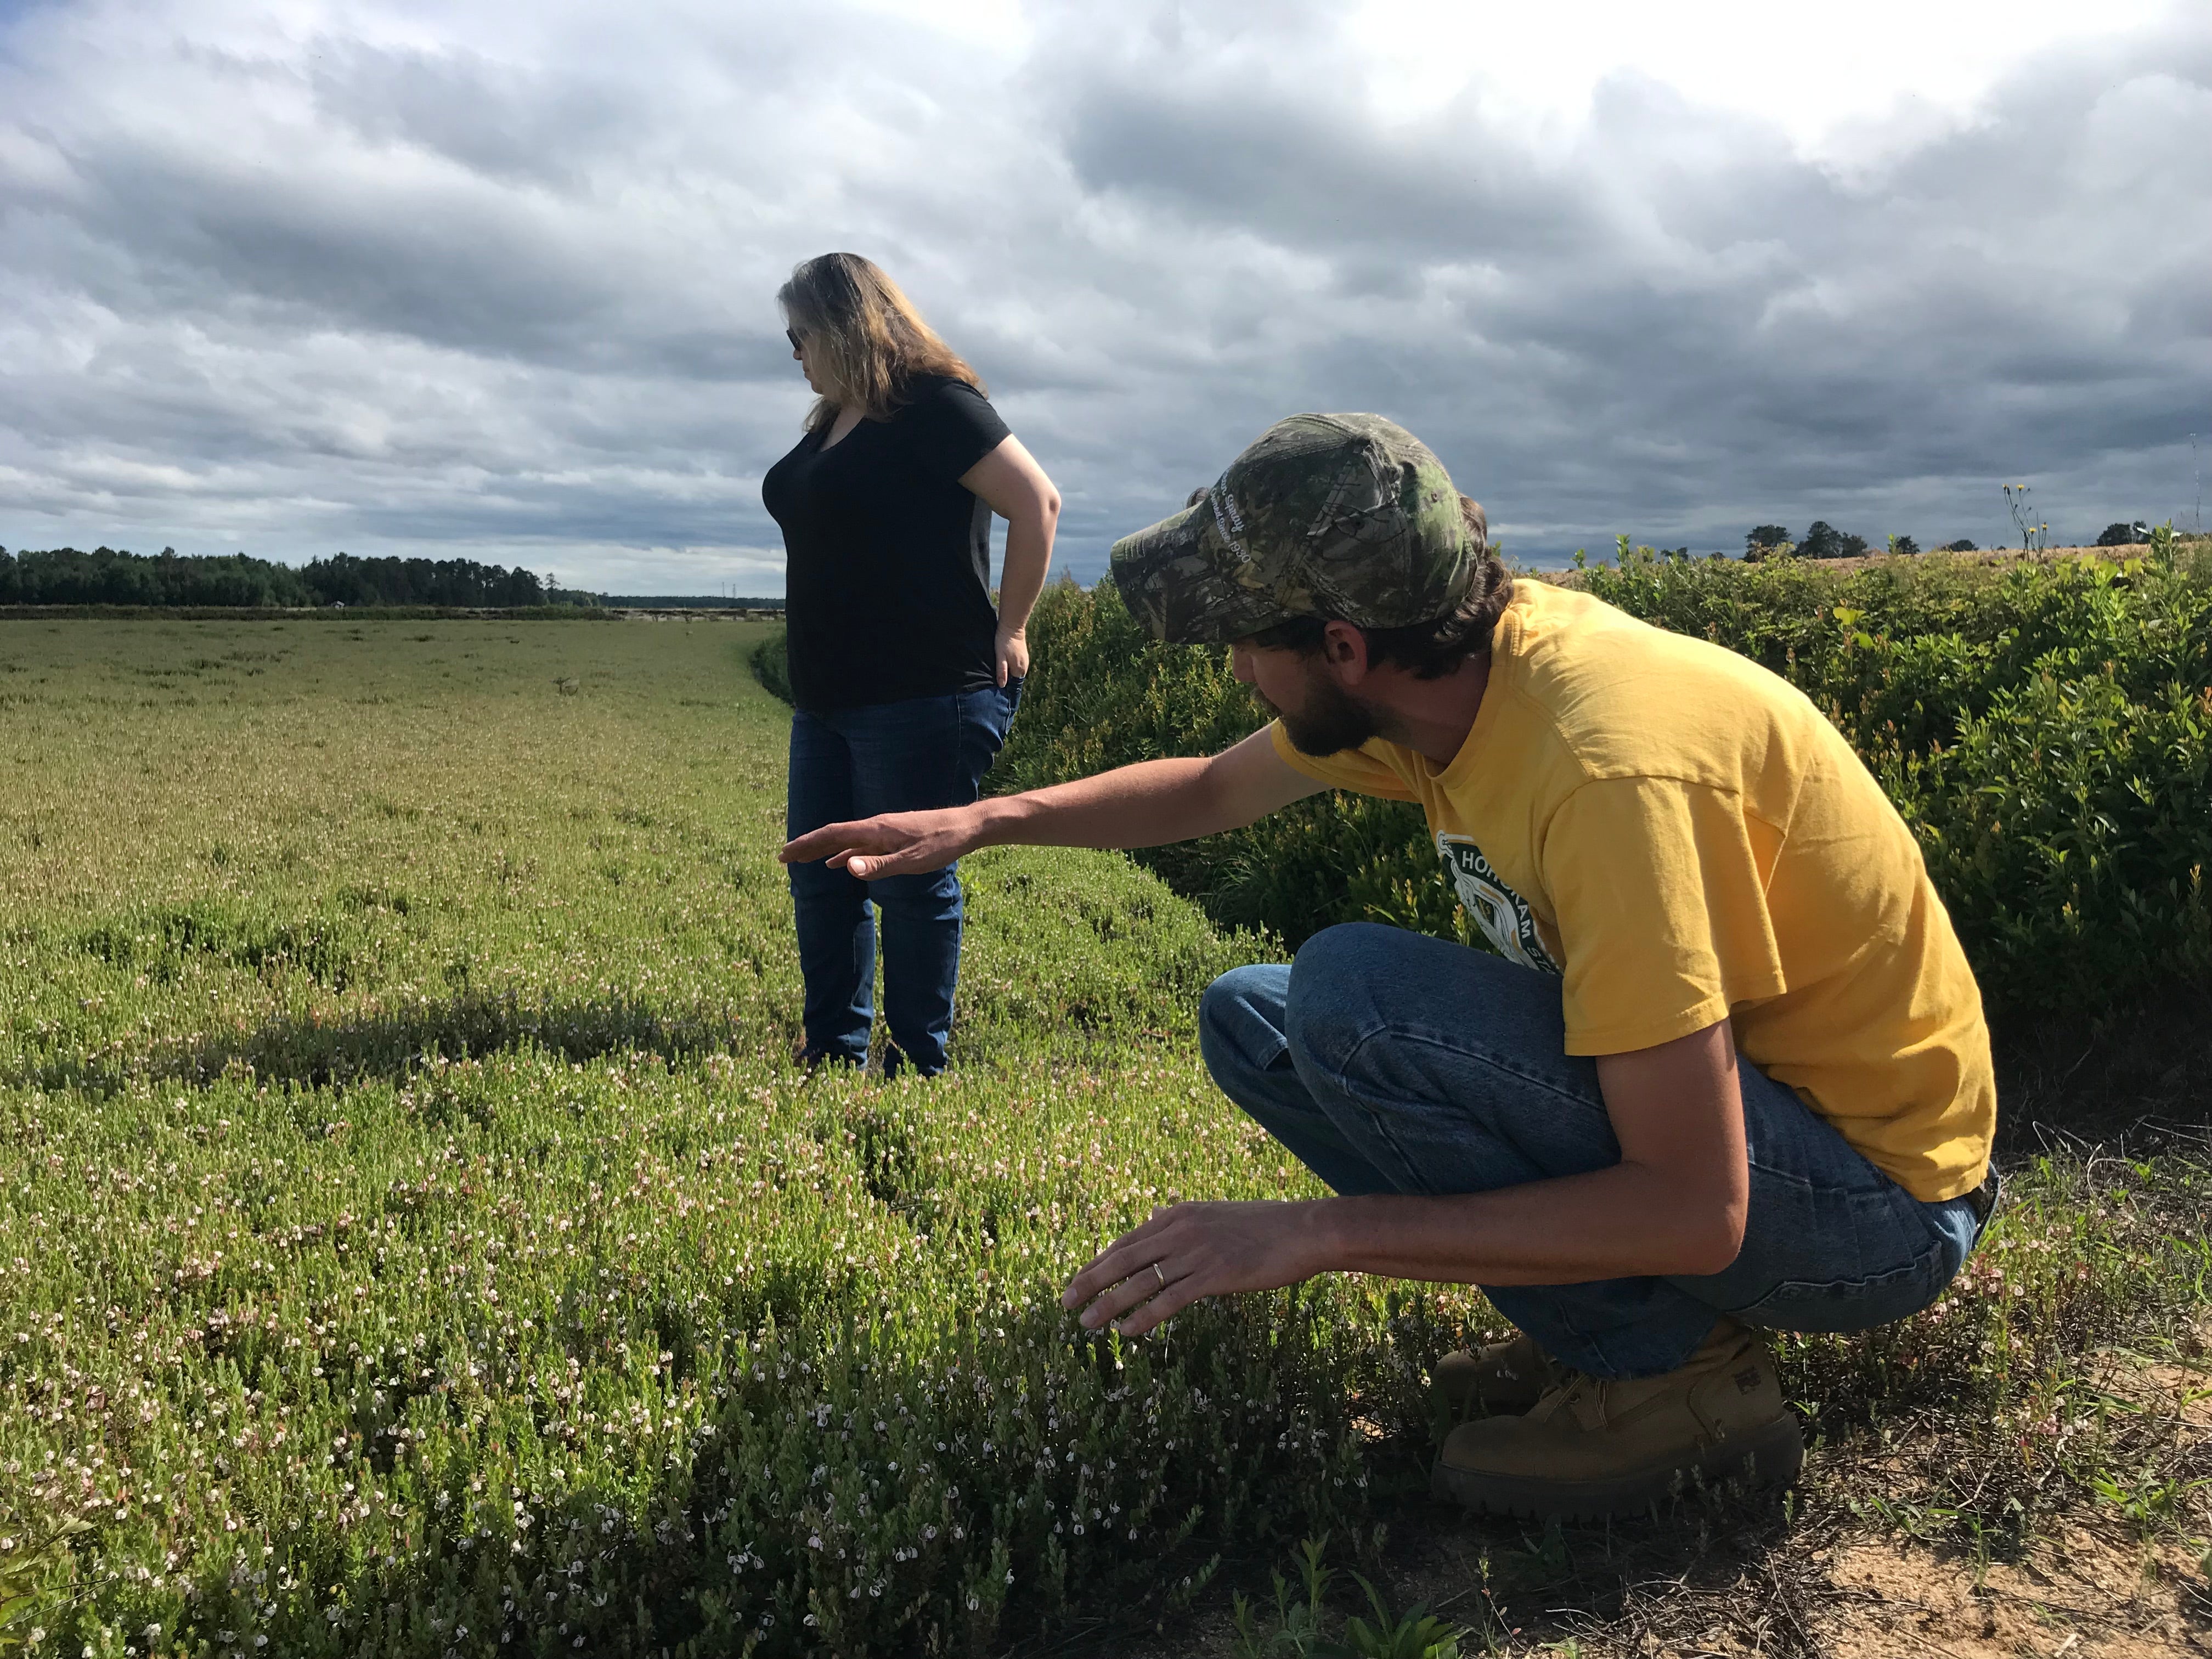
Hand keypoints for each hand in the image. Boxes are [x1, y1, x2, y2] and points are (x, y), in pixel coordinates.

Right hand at [778, 806, 982, 879]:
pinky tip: (837, 863)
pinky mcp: (892, 838)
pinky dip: (844, 854)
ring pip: (845, 841)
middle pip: (833, 835)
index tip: (785, 854)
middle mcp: (874, 827)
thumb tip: (844, 866)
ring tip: (803, 860)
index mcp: (875, 830)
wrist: (964, 828)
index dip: (807, 844)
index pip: (832, 834)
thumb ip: (878, 865)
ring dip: (823, 850)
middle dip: (808, 846)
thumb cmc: (940, 844)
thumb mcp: (910, 861)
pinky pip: (860, 846)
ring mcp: (882, 832)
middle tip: (783, 857)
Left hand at [994, 626, 1028, 686]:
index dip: (1006, 687)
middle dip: (1007, 682)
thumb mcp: (1000, 657)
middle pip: (1015, 679)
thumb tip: (1002, 685)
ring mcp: (1025, 661)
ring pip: (1016, 672)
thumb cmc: (1004, 642)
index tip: (998, 689)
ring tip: (999, 674)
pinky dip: (1011, 667)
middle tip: (996, 683)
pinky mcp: (1023, 655)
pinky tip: (1004, 665)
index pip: (1013, 685)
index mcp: (1019, 670)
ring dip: (1009, 674)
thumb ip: (1002, 671)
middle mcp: (1024, 667)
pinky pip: (1017, 666)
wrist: (1012, 627)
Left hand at [1060, 1200, 1331, 1337]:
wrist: (1301, 1231)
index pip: (1126, 1241)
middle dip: (1089, 1281)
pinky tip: (1128, 1331)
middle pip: (1123, 1259)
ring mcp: (1196, 1252)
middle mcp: (1180, 1230)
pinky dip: (1145, 1316)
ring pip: (1140, 1281)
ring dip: (1109, 1304)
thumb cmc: (1262, 1227)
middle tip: (1065, 1303)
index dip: (1097, 1263)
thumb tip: (1151, 1223)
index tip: (1076, 1280)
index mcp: (1177, 1215)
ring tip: (1087, 1323)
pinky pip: (1170, 1299)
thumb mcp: (1213, 1215)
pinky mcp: (1214, 1275)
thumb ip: (1180, 1222)